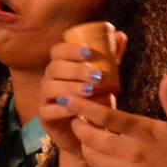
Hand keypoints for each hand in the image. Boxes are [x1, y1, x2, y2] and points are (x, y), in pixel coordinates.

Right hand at [39, 32, 126, 157]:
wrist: (89, 131)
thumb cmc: (95, 100)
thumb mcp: (106, 77)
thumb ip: (112, 57)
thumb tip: (121, 35)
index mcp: (61, 66)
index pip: (57, 51)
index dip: (71, 50)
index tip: (89, 53)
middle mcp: (49, 79)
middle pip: (54, 67)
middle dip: (75, 69)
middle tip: (97, 75)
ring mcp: (45, 98)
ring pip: (50, 87)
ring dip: (70, 87)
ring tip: (90, 90)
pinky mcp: (45, 118)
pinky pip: (48, 111)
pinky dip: (61, 109)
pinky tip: (75, 109)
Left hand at [62, 72, 166, 166]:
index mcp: (145, 131)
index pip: (106, 117)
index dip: (83, 107)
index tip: (69, 99)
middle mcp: (133, 151)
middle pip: (91, 138)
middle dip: (78, 127)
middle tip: (75, 118)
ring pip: (93, 158)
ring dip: (85, 145)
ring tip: (87, 136)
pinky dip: (101, 162)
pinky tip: (105, 154)